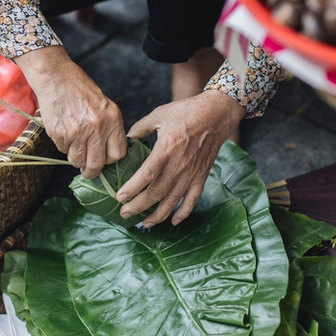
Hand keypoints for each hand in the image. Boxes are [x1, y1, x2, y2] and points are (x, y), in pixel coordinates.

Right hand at [14, 46, 126, 178]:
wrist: (56, 77)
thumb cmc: (81, 90)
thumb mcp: (105, 106)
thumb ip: (109, 128)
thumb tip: (108, 154)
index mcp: (112, 119)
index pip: (118, 154)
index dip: (110, 161)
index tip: (105, 161)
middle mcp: (97, 127)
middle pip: (97, 164)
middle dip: (92, 171)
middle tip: (88, 170)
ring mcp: (77, 132)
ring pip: (77, 160)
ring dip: (76, 158)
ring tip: (74, 145)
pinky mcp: (60, 134)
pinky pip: (63, 150)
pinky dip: (64, 146)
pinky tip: (64, 130)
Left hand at [116, 90, 245, 226]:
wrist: (216, 114)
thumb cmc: (186, 111)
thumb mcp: (159, 114)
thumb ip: (140, 128)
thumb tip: (126, 141)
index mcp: (166, 149)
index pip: (146, 174)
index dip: (132, 189)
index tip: (119, 198)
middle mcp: (179, 165)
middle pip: (156, 192)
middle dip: (138, 206)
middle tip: (124, 214)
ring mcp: (191, 173)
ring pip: (172, 200)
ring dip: (158, 215)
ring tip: (144, 224)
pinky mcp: (201, 176)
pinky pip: (192, 199)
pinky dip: (183, 213)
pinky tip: (173, 222)